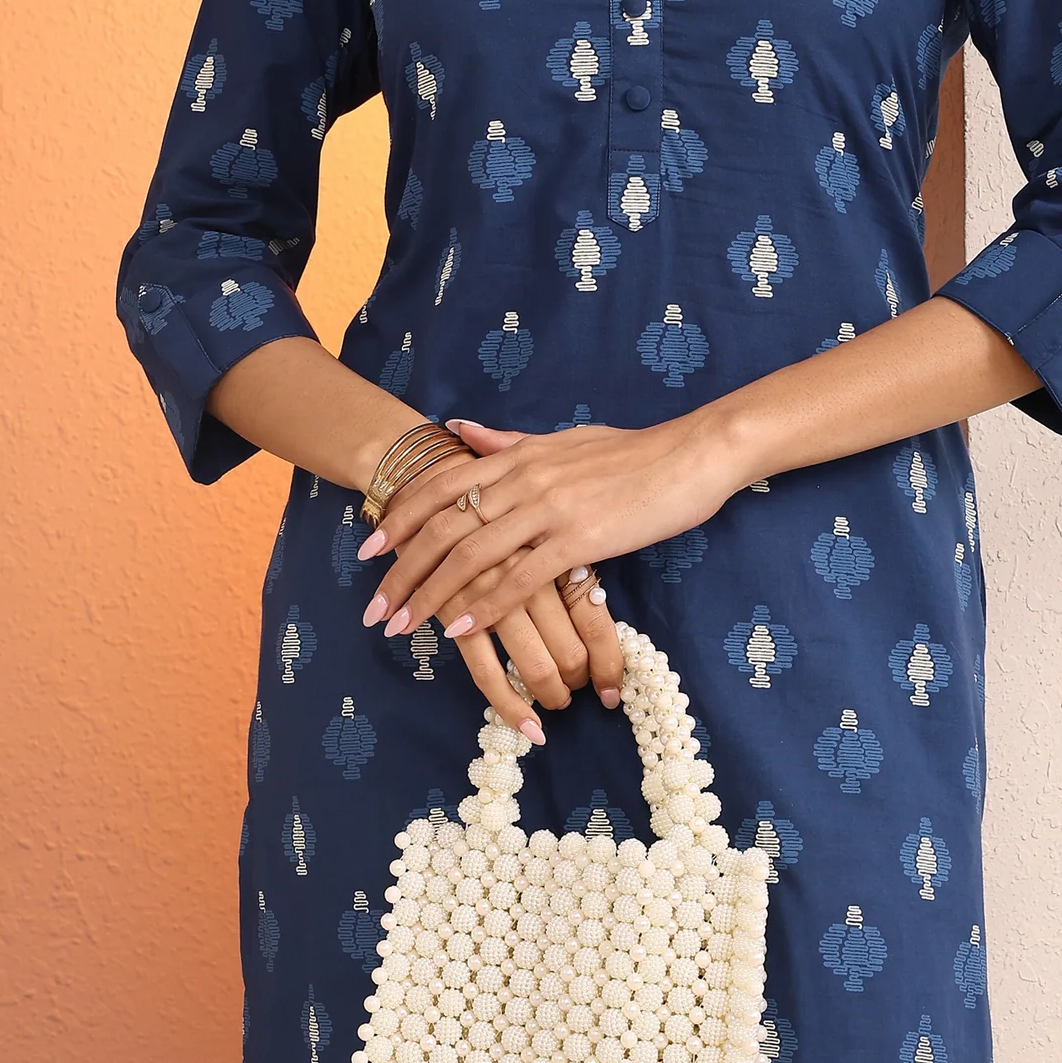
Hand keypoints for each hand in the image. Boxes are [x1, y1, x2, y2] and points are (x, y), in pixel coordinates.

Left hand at [354, 410, 741, 732]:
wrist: (692, 454)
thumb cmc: (633, 452)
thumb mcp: (564, 439)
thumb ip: (509, 441)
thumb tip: (460, 432)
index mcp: (519, 455)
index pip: (442, 484)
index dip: (401, 517)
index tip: (369, 547)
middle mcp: (525, 478)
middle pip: (444, 525)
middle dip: (402, 569)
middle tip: (374, 606)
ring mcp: (550, 508)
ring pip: (472, 554)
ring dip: (432, 594)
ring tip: (403, 626)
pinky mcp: (580, 539)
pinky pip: (520, 577)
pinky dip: (485, 605)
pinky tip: (462, 630)